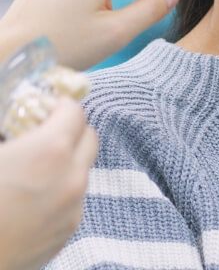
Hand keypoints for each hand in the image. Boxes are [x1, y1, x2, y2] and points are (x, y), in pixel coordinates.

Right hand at [0, 98, 97, 269]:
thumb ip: (10, 129)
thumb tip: (17, 121)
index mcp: (51, 151)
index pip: (75, 111)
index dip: (60, 105)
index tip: (47, 108)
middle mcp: (72, 177)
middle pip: (90, 137)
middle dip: (72, 129)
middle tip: (47, 132)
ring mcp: (74, 207)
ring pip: (84, 169)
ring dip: (69, 161)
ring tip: (38, 168)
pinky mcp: (69, 231)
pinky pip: (75, 198)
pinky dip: (63, 189)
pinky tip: (36, 196)